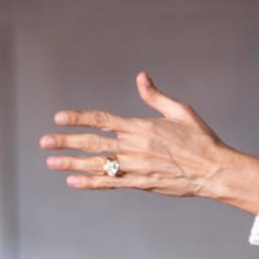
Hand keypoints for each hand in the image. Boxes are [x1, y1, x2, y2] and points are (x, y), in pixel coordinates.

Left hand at [40, 71, 258, 213]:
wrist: (214, 169)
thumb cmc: (200, 139)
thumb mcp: (180, 111)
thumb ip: (156, 96)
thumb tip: (141, 76)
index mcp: (142, 126)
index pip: (103, 119)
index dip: (80, 118)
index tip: (60, 117)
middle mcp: (135, 146)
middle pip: (93, 143)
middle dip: (66, 141)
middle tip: (44, 141)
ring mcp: (136, 166)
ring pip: (97, 164)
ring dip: (72, 163)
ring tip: (51, 161)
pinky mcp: (141, 183)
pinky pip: (110, 183)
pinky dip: (90, 182)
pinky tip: (74, 180)